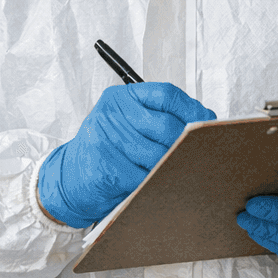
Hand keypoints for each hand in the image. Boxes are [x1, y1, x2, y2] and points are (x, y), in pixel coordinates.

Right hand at [39, 82, 215, 227]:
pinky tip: (157, 183)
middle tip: (198, 151)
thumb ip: (158, 117)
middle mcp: (111, 114)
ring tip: (179, 169)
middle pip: (165, 126)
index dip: (192, 108)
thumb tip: (203, 121)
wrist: (70, 176)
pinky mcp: (106, 167)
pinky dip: (155, 182)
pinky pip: (144, 177)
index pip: (165, 94)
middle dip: (185, 142)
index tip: (208, 121)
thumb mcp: (127, 122)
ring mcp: (106, 140)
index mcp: (121, 97)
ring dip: (172, 165)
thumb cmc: (107, 148)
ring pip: (157, 154)